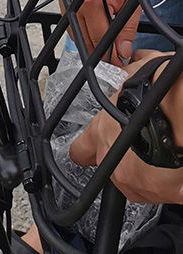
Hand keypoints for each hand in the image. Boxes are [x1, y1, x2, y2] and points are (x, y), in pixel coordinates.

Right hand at [64, 0, 142, 65]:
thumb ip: (128, 26)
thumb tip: (123, 50)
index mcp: (93, 4)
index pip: (102, 41)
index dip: (112, 56)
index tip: (120, 64)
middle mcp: (75, 3)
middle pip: (85, 41)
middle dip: (99, 52)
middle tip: (113, 58)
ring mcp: (66, 0)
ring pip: (74, 34)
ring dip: (88, 42)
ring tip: (104, 46)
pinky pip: (69, 21)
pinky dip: (80, 30)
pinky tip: (92, 30)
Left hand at [70, 51, 182, 204]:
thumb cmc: (162, 93)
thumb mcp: (139, 71)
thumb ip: (130, 73)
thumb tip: (137, 60)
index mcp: (101, 134)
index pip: (80, 150)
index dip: (86, 149)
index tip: (91, 149)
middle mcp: (114, 162)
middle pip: (112, 169)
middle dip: (125, 159)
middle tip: (144, 144)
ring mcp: (138, 182)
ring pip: (138, 185)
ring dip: (148, 173)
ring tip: (164, 155)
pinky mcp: (166, 194)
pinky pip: (167, 192)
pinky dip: (173, 185)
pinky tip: (179, 169)